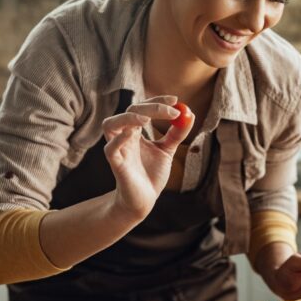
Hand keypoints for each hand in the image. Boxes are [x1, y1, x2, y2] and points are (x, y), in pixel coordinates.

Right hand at [101, 95, 193, 218]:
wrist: (144, 200)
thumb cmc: (151, 174)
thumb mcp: (167, 151)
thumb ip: (176, 133)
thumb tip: (190, 114)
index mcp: (135, 131)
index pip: (142, 107)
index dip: (157, 101)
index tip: (175, 100)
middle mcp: (123, 136)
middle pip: (130, 111)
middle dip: (152, 107)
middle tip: (173, 111)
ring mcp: (118, 150)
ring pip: (110, 124)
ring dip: (128, 117)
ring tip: (147, 118)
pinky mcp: (116, 165)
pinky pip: (110, 149)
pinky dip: (119, 139)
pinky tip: (132, 133)